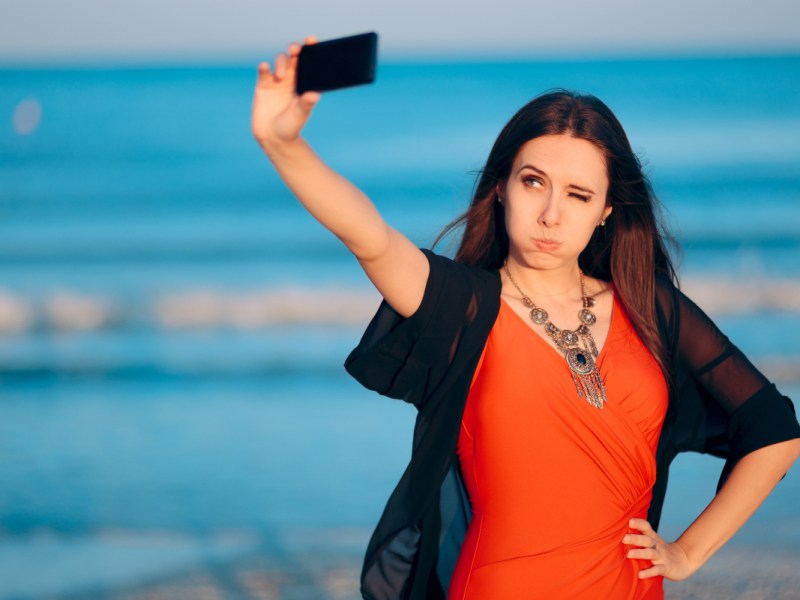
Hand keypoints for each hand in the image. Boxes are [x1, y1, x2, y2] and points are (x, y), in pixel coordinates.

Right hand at [251, 36, 320, 150]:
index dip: (310, 49)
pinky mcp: (263, 85)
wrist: (273, 138)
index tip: (312, 40)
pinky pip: (263, 71)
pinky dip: (264, 67)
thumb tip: (315, 95)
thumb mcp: (300, 115)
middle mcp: (292, 79)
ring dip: (281, 64)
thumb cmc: (291, 127)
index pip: (309, 62)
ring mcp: (277, 81)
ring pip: (280, 61)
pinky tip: (265, 67)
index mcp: (304, 83)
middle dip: (295, 49)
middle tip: (295, 50)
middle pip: (293, 57)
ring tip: (280, 78)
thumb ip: (306, 104)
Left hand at [624, 518, 695, 580]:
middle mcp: (657, 545)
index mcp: (653, 537)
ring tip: (628, 554)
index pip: (646, 527)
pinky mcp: (666, 568)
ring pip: (651, 553)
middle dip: (635, 539)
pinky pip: (657, 570)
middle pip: (646, 540)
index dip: (638, 523)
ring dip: (640, 553)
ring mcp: (662, 557)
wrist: (683, 560)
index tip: (629, 521)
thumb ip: (639, 536)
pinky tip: (640, 575)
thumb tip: (617, 532)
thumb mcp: (652, 540)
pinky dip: (649, 572)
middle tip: (623, 538)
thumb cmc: (660, 549)